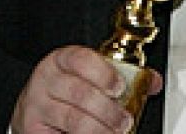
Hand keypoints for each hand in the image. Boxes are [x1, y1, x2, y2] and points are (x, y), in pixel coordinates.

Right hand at [10, 45, 162, 133]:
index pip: (80, 59)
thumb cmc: (66, 90)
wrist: (34, 108)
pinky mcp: (32, 127)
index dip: (103, 73)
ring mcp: (37, 105)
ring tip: (113, 133)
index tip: (119, 87)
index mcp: (61, 60)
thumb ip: (120, 76)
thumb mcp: (89, 76)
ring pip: (72, 119)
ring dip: (99, 129)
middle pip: (79, 92)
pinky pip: (61, 133)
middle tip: (124, 120)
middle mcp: (45, 80)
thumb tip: (152, 82)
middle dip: (107, 110)